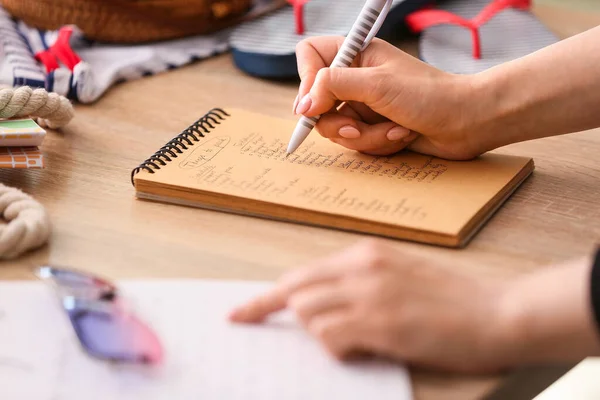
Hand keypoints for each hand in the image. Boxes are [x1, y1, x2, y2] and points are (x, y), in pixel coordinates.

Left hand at [229, 240, 514, 372]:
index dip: (267, 297)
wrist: (498, 311)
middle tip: (266, 327)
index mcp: (365, 254)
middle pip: (295, 292)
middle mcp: (361, 268)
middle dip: (277, 314)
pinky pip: (331, 339)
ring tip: (353, 339)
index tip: (241, 311)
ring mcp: (370, 295)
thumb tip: (320, 307)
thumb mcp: (399, 275)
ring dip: (320, 334)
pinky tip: (366, 349)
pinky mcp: (382, 323)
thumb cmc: (452, 298)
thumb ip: (358, 284)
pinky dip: (338, 350)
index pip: (301, 274)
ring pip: (308, 315)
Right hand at [293, 37, 484, 159]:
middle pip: (317, 104)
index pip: (310, 57)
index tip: (312, 107)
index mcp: (356, 55)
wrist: (467, 122)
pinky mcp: (374, 128)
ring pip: (337, 129)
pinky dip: (378, 144)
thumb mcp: (377, 85)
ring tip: (395, 129)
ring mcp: (364, 105)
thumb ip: (333, 86)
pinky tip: (401, 136)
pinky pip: (357, 143)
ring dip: (366, 136)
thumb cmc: (430, 95)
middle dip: (340, 123)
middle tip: (357, 128)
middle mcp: (356, 79)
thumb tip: (303, 104)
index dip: (305, 82)